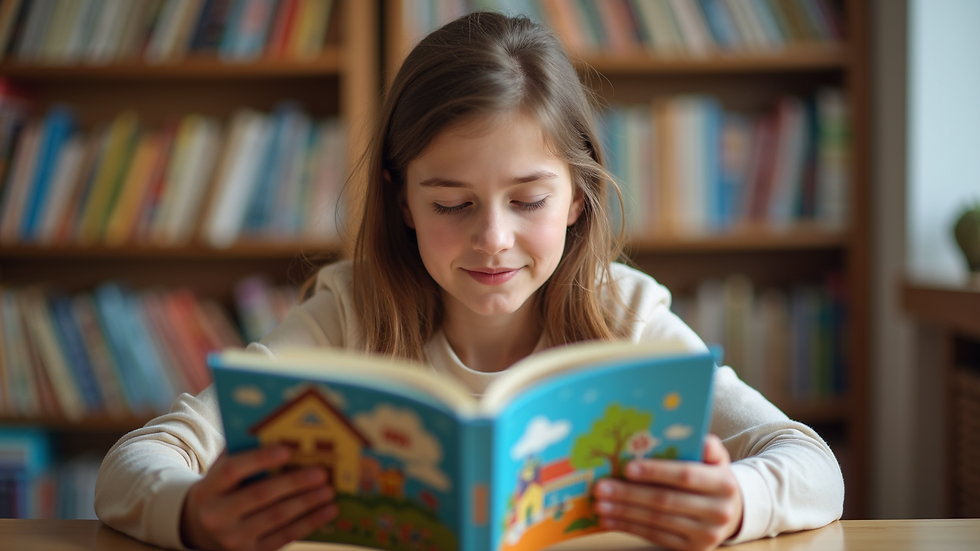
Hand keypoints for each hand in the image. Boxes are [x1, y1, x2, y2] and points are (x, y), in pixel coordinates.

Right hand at [180, 446, 337, 550]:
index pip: (232, 471)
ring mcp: (233, 539)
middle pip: (259, 495)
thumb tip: (281, 435)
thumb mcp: (223, 472)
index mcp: (207, 490)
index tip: (287, 450)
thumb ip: (243, 453)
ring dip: (306, 503)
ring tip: (329, 490)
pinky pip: (285, 537)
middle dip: (293, 483)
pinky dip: (310, 522)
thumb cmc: (224, 488)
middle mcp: (216, 517)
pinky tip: (328, 510)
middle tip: (321, 473)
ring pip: (276, 518)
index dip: (259, 459)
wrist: (205, 528)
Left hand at [592, 434, 742, 550]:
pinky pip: (655, 537)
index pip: (685, 476)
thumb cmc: (712, 478)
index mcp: (724, 483)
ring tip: (600, 504)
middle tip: (602, 487)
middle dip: (630, 494)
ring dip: (624, 512)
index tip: (627, 467)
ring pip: (657, 521)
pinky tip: (610, 519)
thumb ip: (705, 445)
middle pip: (666, 501)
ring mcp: (706, 535)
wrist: (731, 513)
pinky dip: (629, 527)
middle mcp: (719, 512)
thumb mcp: (715, 458)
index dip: (656, 472)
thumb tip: (694, 436)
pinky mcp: (691, 550)